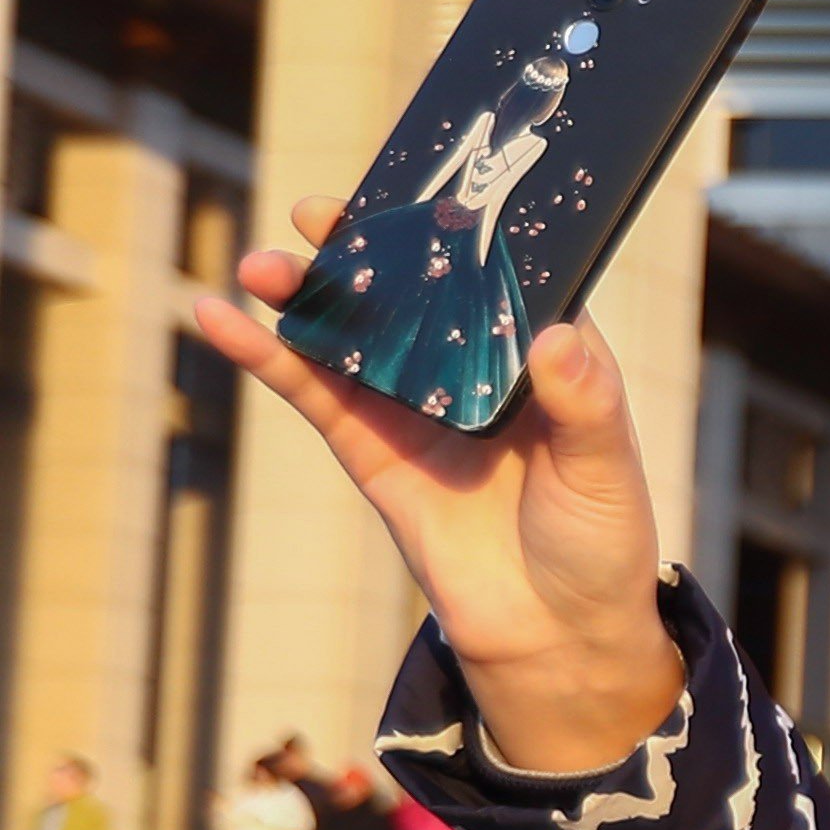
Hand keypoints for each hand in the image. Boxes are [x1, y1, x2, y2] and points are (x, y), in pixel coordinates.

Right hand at [192, 196, 681, 771]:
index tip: (418, 192)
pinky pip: (312, 391)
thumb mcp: (606, 470)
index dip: (458, 229)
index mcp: (543, 356)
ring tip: (263, 264)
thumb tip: (556, 336)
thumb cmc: (601, 545)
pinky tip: (222, 319)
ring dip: (305, 294)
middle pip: (413, 290)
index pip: (498, 274)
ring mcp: (417, 405)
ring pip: (353, 330)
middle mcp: (474, 368)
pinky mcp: (372, 449)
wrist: (556, 636)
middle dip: (365, 249)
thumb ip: (586, 403)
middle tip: (322, 215)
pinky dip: (266, 355)